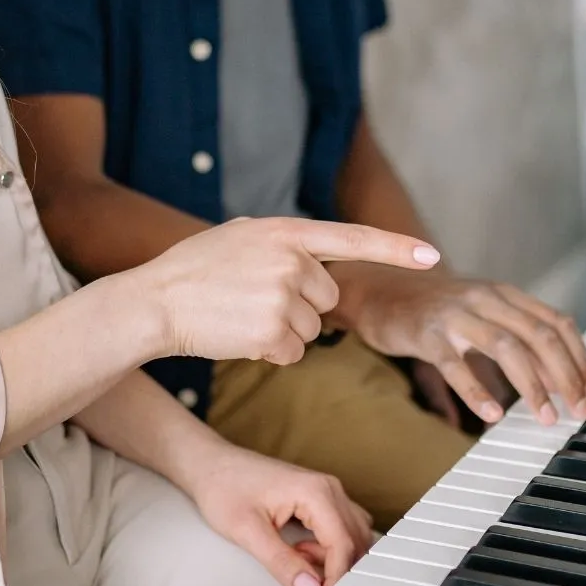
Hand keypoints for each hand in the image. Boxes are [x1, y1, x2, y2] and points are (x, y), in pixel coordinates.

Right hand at [142, 217, 439, 365]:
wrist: (154, 302)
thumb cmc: (193, 271)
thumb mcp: (240, 237)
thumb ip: (284, 243)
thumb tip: (315, 259)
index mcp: (284, 232)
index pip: (352, 238)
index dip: (395, 247)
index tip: (431, 255)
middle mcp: (290, 261)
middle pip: (328, 298)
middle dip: (300, 306)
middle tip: (254, 300)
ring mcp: (282, 296)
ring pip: (311, 330)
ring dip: (282, 331)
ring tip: (241, 315)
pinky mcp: (272, 332)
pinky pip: (292, 352)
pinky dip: (269, 352)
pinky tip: (238, 336)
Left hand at [187, 443, 373, 585]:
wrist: (210, 465)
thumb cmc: (224, 488)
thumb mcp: (247, 531)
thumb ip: (281, 562)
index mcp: (316, 492)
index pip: (343, 545)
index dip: (334, 581)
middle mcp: (329, 488)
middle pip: (355, 541)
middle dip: (337, 574)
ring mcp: (326, 491)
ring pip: (351, 536)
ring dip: (334, 561)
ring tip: (299, 570)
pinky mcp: (318, 498)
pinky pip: (339, 529)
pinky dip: (328, 550)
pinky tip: (300, 554)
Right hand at [344, 269, 585, 424]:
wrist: (379, 290)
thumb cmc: (434, 310)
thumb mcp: (481, 314)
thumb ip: (516, 336)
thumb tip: (557, 377)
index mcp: (503, 294)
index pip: (556, 322)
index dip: (579, 357)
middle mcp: (484, 298)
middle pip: (538, 335)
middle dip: (565, 376)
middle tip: (578, 410)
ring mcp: (455, 314)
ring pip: (506, 347)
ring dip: (532, 385)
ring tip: (545, 416)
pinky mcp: (425, 333)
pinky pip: (455, 365)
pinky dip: (477, 391)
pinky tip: (493, 414)